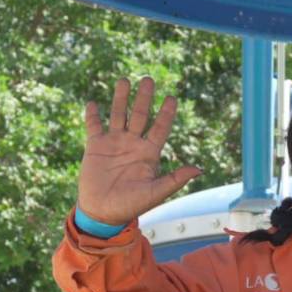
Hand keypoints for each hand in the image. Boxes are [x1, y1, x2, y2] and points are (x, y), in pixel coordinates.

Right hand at [77, 77, 200, 224]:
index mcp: (149, 153)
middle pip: (140, 115)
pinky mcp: (95, 146)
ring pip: (119, 115)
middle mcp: (133, 143)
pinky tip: (92, 103)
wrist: (103, 212)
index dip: (166, 113)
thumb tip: (199, 169)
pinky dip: (93, 115)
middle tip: (149, 79)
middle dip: (144, 98)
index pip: (160, 128)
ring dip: (120, 98)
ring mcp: (114, 143)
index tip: (172, 98)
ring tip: (124, 80)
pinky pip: (94, 126)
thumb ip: (175, 179)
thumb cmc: (131, 205)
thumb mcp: (155, 192)